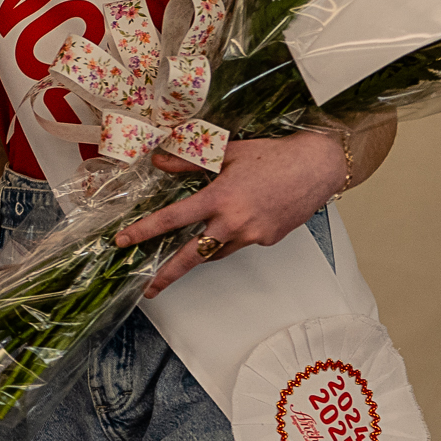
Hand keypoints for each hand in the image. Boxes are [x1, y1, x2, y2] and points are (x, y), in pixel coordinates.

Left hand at [115, 131, 345, 296]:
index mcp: (219, 198)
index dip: (145, 231)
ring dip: (201, 251)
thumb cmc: (273, 156)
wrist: (317, 167)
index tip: (123, 242)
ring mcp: (253, 235)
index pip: (173, 219)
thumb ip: (190, 159)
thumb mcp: (227, 151)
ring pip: (217, 252)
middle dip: (167, 275)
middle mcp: (234, 223)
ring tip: (189, 248)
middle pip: (192, 256)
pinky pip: (239, 244)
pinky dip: (230, 238)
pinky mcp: (268, 240)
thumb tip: (159, 160)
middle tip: (148, 289)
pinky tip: (237, 221)